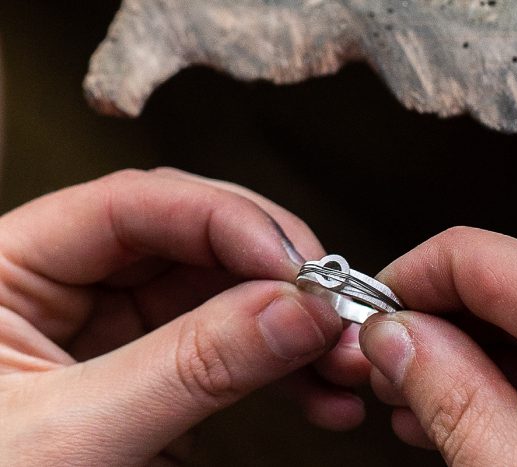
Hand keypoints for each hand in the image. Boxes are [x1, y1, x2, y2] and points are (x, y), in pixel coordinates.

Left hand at [0, 168, 362, 464]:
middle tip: (328, 306)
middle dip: (274, 275)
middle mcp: (66, 287)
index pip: (131, 205)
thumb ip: (189, 368)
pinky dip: (280, 371)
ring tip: (338, 361)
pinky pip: (229, 351)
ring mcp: (114, 331)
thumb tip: (292, 311)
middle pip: (192, 242)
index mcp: (8, 268)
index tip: (292, 265)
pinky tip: (318, 393)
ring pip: (223, 296)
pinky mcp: (151, 375)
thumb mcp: (76, 436)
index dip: (224, 221)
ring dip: (290, 327)